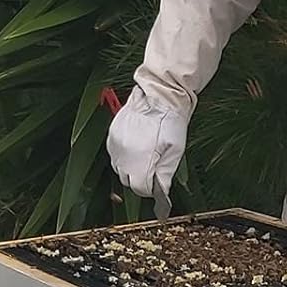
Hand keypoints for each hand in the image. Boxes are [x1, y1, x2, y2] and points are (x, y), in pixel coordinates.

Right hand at [107, 86, 188, 203]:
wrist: (160, 96)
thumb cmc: (170, 122)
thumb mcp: (175, 151)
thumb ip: (165, 174)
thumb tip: (161, 190)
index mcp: (142, 161)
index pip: (140, 188)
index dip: (149, 189)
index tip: (155, 185)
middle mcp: (125, 156)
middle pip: (127, 180)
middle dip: (139, 178)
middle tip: (151, 170)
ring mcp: (116, 145)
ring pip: (119, 168)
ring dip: (129, 168)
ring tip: (143, 156)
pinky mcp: (111, 136)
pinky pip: (114, 155)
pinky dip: (123, 156)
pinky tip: (135, 147)